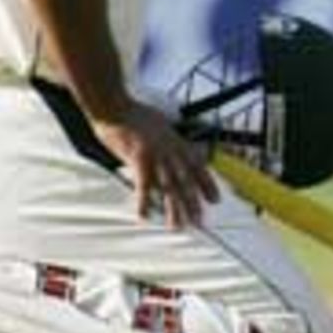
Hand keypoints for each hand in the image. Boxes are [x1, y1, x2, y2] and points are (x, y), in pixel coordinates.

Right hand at [93, 101, 218, 228]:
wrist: (116, 106)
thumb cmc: (134, 116)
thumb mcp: (162, 125)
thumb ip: (171, 141)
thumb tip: (179, 152)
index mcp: (177, 141)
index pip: (198, 166)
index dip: (208, 184)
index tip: (216, 200)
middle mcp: (171, 149)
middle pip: (186, 180)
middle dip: (194, 202)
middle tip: (200, 222)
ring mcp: (156, 154)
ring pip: (169, 186)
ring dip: (174, 208)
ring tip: (177, 226)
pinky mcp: (139, 157)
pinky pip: (143, 184)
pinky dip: (144, 201)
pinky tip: (144, 216)